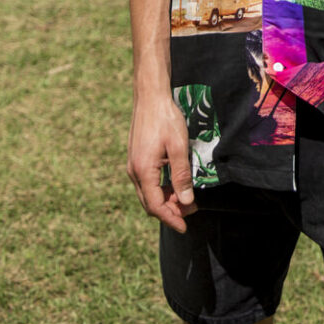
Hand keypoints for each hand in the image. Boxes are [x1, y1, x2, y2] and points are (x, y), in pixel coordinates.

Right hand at [127, 93, 196, 234]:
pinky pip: (147, 182)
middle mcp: (134, 171)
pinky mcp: (136, 159)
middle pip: (150, 203)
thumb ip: (181, 175)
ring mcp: (133, 165)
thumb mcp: (178, 146)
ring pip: (148, 193)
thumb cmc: (166, 118)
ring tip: (185, 199)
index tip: (184, 227)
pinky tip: (174, 184)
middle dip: (169, 211)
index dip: (170, 218)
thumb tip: (185, 201)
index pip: (156, 206)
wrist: (150, 96)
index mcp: (143, 171)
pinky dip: (160, 189)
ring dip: (165, 200)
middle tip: (190, 212)